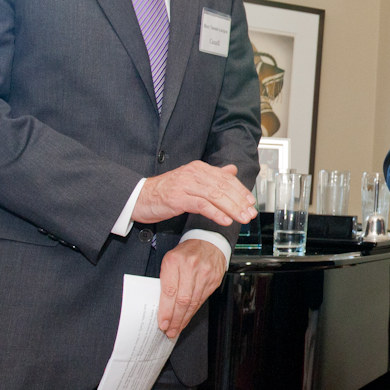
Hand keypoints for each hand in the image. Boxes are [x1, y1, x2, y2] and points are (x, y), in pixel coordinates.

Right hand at [133, 162, 256, 226]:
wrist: (138, 198)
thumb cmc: (165, 191)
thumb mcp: (191, 180)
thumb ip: (213, 175)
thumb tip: (232, 169)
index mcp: (199, 168)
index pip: (226, 178)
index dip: (241, 190)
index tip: (251, 202)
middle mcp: (194, 173)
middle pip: (223, 187)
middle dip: (240, 201)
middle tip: (250, 214)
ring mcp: (185, 185)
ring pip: (215, 195)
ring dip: (232, 208)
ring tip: (242, 218)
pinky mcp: (177, 198)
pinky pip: (201, 205)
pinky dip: (215, 213)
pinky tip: (225, 220)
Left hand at [157, 238, 226, 338]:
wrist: (209, 242)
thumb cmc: (186, 252)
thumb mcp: (170, 260)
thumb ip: (166, 280)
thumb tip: (162, 305)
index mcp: (175, 261)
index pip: (169, 291)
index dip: (166, 310)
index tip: (162, 323)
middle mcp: (191, 267)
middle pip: (183, 299)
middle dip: (175, 318)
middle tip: (169, 331)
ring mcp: (205, 274)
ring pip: (194, 302)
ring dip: (185, 318)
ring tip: (177, 328)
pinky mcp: (214, 279)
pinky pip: (202, 299)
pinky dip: (194, 310)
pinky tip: (188, 317)